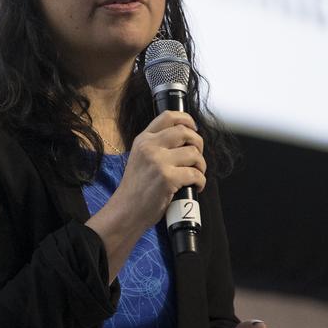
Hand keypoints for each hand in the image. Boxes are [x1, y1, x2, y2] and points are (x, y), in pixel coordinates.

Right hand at [114, 110, 207, 232]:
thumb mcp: (139, 158)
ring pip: (194, 153)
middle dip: (198, 143)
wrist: (126, 210)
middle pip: (185, 132)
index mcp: (143, 140)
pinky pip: (196, 174)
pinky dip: (201, 181)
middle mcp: (150, 147)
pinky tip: (195, 186)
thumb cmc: (136, 188)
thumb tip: (185, 141)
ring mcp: (158, 162)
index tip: (194, 128)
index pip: (168, 117)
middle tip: (197, 157)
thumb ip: (156, 146)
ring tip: (196, 174)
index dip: (186, 119)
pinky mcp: (168, 178)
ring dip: (201, 165)